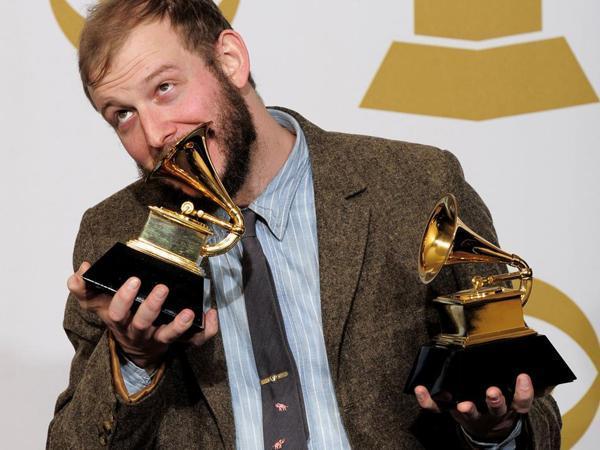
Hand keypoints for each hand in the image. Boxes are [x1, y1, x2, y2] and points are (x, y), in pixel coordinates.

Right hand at [67, 261, 217, 368]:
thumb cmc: (120, 320)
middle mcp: (139, 333)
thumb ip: (84, 289)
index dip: (123, 299)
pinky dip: (206, 330)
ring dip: (180, 325)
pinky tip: (211, 314)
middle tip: (162, 288)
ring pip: (169, 336)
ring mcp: (160, 339)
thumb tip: (82, 270)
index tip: (133, 280)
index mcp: (120, 323)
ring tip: (190, 312)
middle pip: (143, 324)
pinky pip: (195, 341)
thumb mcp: (98, 306)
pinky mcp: (179, 343)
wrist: (135, 350)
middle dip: (151, 307)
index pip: (117, 313)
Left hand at [415, 374, 533, 441]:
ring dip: (467, 409)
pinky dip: (428, 401)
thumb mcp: (514, 403)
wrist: (487, 431)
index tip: (523, 377)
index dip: (523, 392)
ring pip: (470, 413)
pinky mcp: (452, 414)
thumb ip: (519, 392)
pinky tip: (420, 389)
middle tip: (492, 392)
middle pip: (496, 409)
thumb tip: (522, 371)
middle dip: (495, 401)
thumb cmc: (497, 409)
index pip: (521, 402)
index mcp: (509, 409)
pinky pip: (438, 409)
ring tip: (463, 405)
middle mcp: (491, 414)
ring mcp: (471, 415)